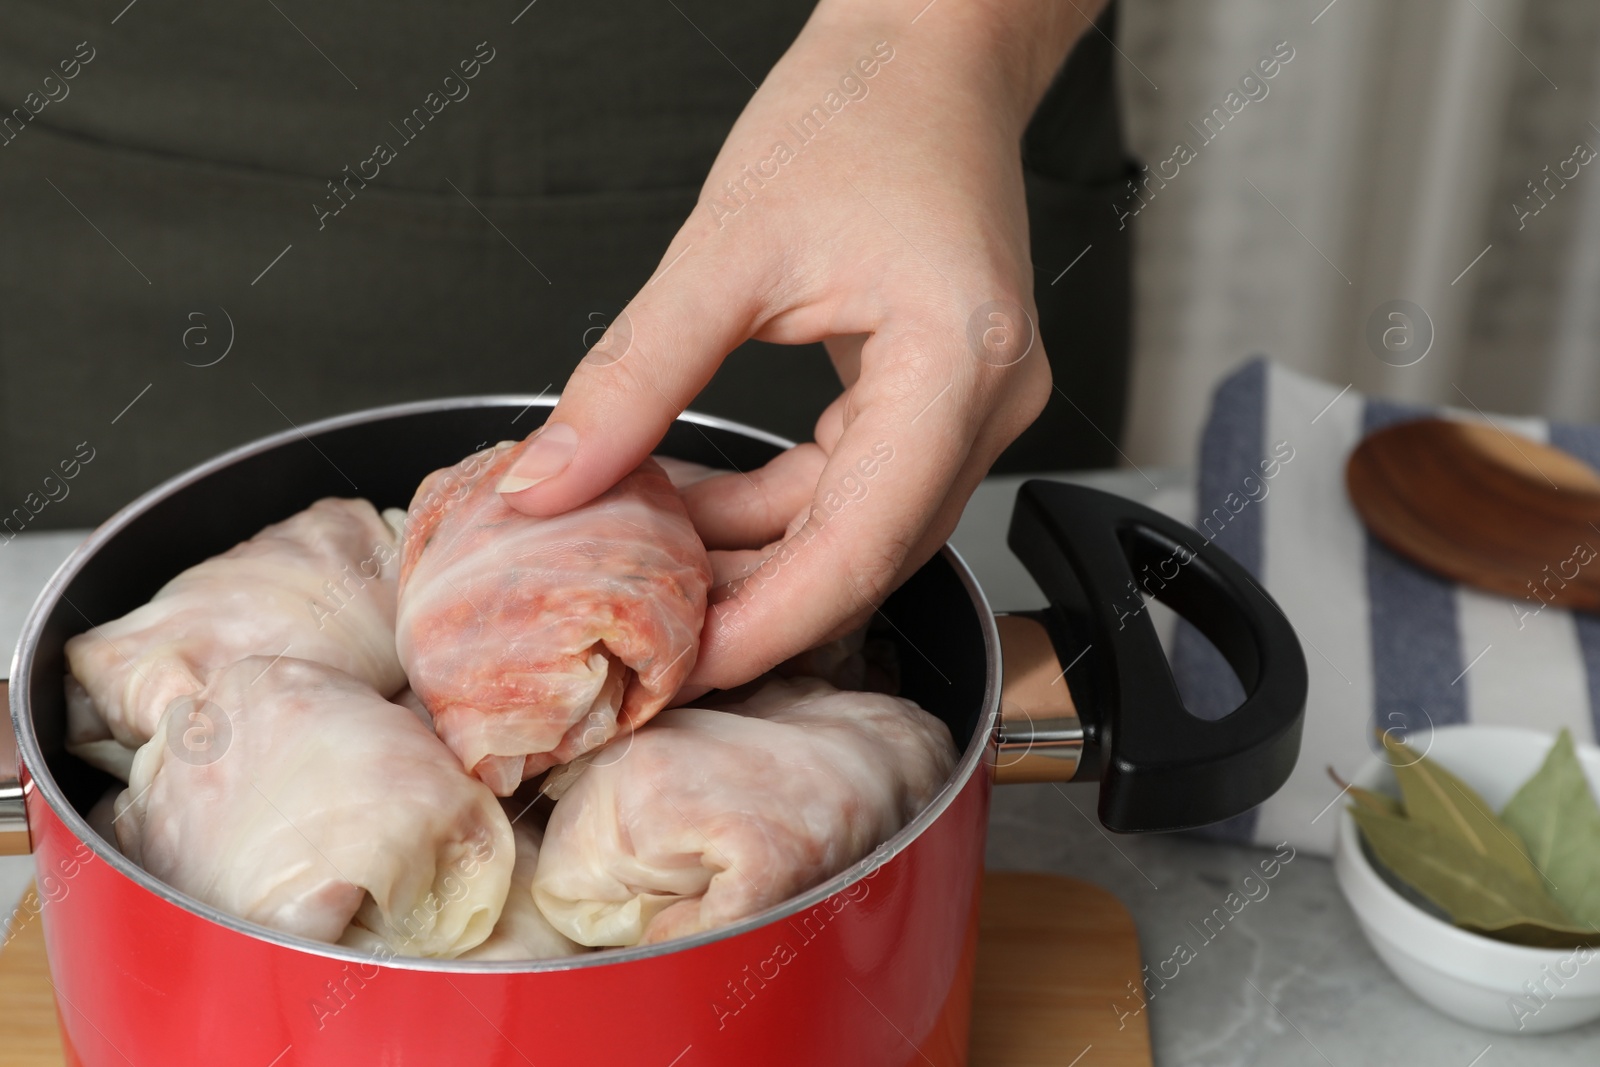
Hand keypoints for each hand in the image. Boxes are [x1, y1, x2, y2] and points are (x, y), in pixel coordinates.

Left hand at [497, 0, 1099, 688]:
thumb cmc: (856, 113)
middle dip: (756, 604)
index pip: (864, 542)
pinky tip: (696, 505)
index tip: (680, 666)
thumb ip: (632, 377)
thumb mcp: (724, 248)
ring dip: (757, 555)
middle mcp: (989, 401)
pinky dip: (777, 506)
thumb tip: (549, 486)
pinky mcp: (941, 397)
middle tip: (651, 638)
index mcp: (958, 362)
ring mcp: (974, 404)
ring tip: (652, 564)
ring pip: (861, 529)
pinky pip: (858, 486)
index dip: (769, 622)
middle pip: (868, 554)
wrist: (927, 53)